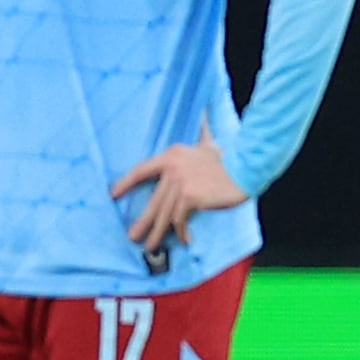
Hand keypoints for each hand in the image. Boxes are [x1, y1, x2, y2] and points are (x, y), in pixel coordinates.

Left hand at [110, 126, 246, 253]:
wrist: (246, 167)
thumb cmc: (229, 158)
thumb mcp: (209, 142)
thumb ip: (202, 131)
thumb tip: (203, 113)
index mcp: (171, 155)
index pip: (141, 170)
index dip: (126, 183)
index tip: (114, 194)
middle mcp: (171, 168)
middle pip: (153, 200)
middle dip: (142, 221)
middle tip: (133, 236)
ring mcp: (179, 183)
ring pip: (164, 214)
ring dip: (157, 233)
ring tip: (151, 246)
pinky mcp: (189, 197)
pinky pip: (180, 219)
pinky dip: (182, 231)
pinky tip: (185, 240)